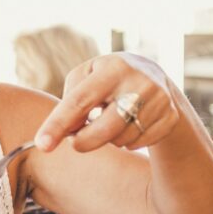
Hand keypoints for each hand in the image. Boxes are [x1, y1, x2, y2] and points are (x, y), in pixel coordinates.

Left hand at [34, 53, 182, 152]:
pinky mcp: (170, 117)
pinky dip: (126, 142)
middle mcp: (140, 82)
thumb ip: (70, 101)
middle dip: (83, 142)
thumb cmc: (106, 79)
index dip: (58, 124)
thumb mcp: (85, 77)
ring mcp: (160, 100)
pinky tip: (126, 127)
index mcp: (113, 68)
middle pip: (104, 128)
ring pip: (121, 140)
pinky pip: (138, 144)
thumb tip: (66, 133)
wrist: (154, 77)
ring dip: (107, 139)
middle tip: (75, 142)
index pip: (79, 101)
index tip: (42, 145)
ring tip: (108, 122)